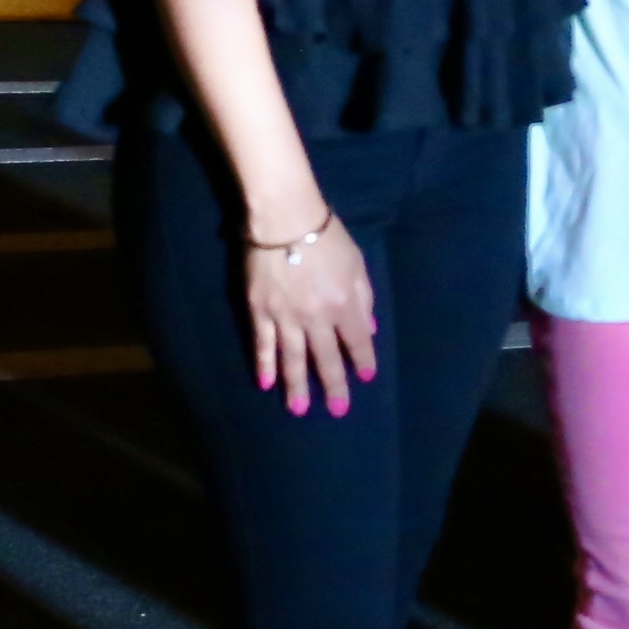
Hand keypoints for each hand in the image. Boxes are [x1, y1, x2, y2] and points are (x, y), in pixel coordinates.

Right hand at [247, 218, 380, 416]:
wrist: (283, 218)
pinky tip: (266, 384)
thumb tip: (369, 330)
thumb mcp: (357, 263)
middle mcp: (316, 317)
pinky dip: (264, 364)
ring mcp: (285, 316)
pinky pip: (263, 343)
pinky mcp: (259, 310)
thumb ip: (365, 298)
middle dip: (334, 386)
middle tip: (338, 411)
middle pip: (325, 358)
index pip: (357, 341)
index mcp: (344, 304)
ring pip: (292, 358)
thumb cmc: (326, 236)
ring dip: (297, 386)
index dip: (362, 360)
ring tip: (299, 409)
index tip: (366, 378)